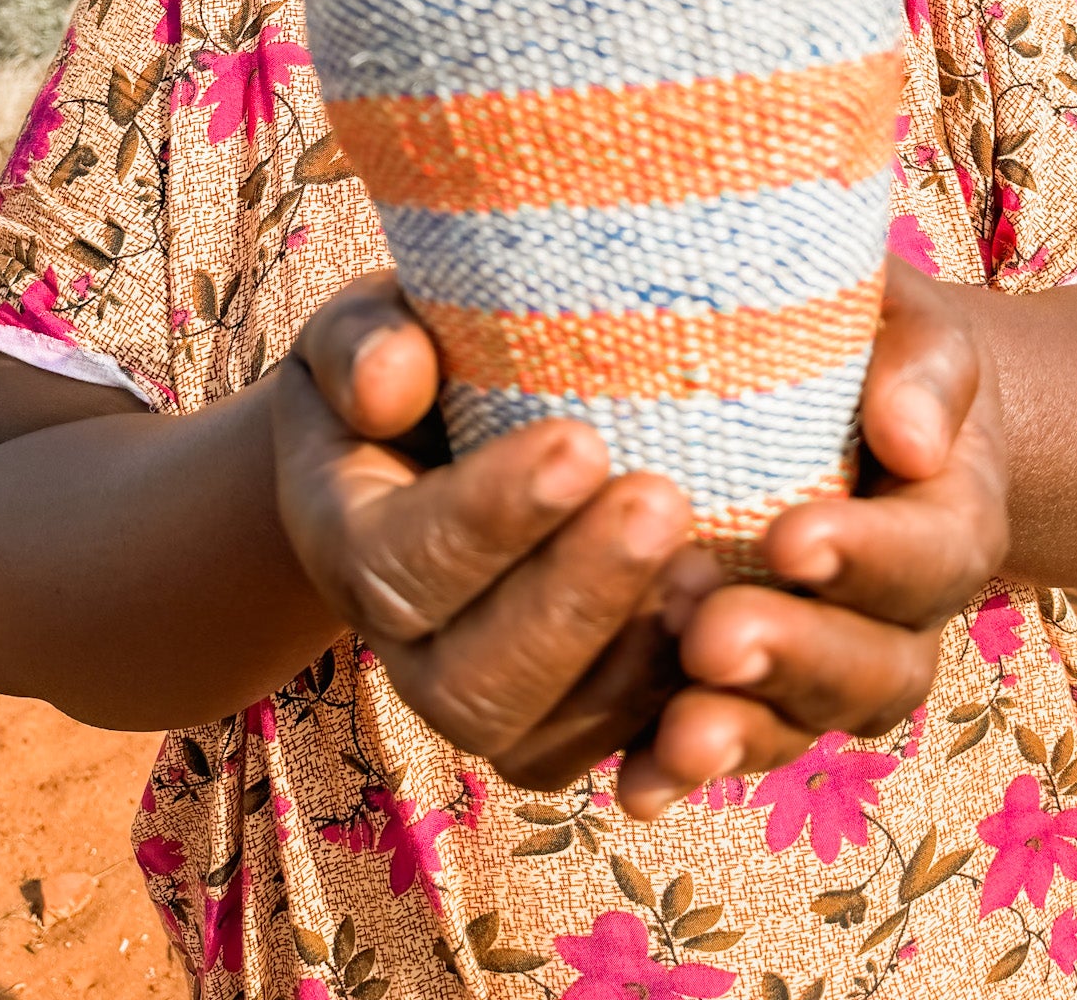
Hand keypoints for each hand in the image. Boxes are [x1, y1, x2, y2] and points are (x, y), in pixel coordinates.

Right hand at [270, 273, 711, 789]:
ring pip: (537, 738)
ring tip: (712, 568)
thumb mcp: (366, 326)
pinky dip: (666, 704)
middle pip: (470, 680)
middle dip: (573, 598)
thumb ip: (364, 343)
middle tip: (663, 501)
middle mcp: (403, 643)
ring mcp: (478, 696)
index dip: (487, 518)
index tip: (580, 442)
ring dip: (629, 662)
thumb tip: (389, 382)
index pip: (396, 562)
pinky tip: (730, 620)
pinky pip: (602, 751)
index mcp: (346, 536)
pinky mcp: (555, 722)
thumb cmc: (409, 360)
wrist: (428, 437)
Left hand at [617, 257, 1009, 816]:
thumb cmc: (874, 343)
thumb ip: (923, 364)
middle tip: (717, 638)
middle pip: (874, 668)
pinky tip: (634, 785)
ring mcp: (822, 662)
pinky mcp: (747, 686)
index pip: (931, 551)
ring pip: (801, 722)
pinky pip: (726, 738)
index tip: (793, 536)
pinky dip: (680, 767)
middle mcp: (898, 611)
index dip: (869, 556)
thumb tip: (910, 438)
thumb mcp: (912, 322)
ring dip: (739, 731)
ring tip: (676, 734)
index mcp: (950, 516)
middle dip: (795, 657)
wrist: (848, 396)